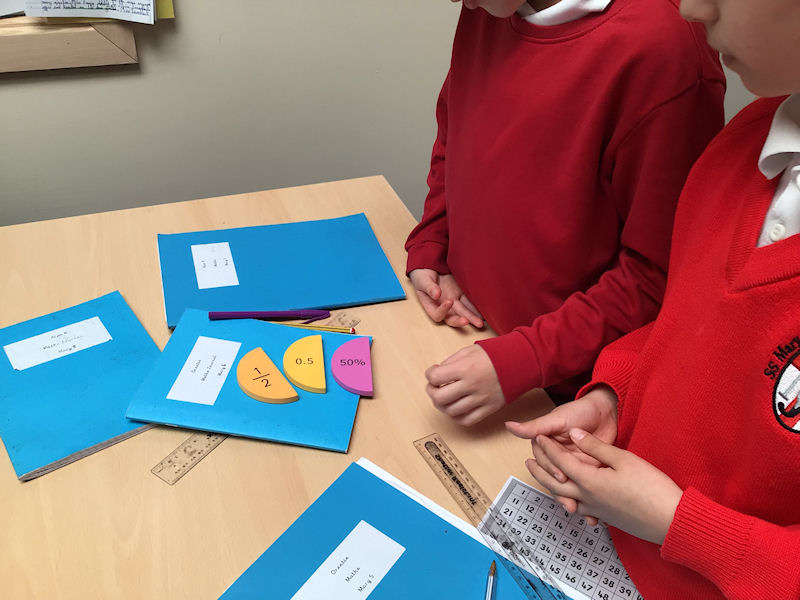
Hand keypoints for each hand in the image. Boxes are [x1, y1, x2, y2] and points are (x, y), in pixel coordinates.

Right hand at [409, 269, 483, 327]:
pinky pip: (470, 301)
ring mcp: (454, 300)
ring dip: (473, 317)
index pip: (437, 315)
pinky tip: (484, 309)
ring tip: (481, 321)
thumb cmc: (422, 274)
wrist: (430, 264)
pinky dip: (476, 306)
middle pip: (453, 317)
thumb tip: (436, 294)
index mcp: (431, 305)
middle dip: (463, 320)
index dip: (443, 311)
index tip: (449, 301)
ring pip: (464, 312)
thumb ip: (429, 287)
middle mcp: (444, 305)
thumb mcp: (422, 279)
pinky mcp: (461, 293)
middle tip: (472, 322)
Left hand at [425, 345, 503, 424]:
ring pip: (451, 411)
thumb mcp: (469, 350)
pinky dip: (457, 417)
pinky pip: (467, 420)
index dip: (429, 375)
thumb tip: (437, 374)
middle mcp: (471, 385)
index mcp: (465, 368)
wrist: (520, 361)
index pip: (435, 378)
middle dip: (432, 392)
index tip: (433, 373)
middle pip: (439, 398)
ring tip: (446, 397)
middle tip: (435, 387)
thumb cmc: (496, 354)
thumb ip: (451, 362)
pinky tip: (456, 408)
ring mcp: (481, 399)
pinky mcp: (489, 408)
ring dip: (443, 405)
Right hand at [506, 387, 617, 519]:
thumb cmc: (580, 410)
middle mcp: (558, 458)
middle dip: (561, 492)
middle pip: (554, 480)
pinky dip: (590, 501)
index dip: (551, 470)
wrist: (607, 411)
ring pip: (568, 488)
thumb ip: (534, 427)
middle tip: (570, 503)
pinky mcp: (589, 472)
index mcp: (547, 446)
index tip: (561, 475)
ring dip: (574, 501)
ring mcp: (574, 466)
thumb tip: (509, 426)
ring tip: (580, 511)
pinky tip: (593, 515)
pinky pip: (585, 488)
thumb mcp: (557, 419)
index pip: (544, 462)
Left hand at [526, 429, 681, 544]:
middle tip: (528, 461)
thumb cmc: (651, 488)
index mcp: (589, 480)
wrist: (671, 521)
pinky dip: (568, 501)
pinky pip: (579, 508)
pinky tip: (571, 499)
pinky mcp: (605, 518)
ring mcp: (596, 510)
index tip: (538, 437)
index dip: (548, 448)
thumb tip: (574, 434)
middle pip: (554, 483)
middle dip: (540, 471)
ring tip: (544, 478)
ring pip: (564, 498)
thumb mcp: (623, 459)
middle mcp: (587, 498)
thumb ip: (595, 447)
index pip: (560, 461)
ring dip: (550, 487)